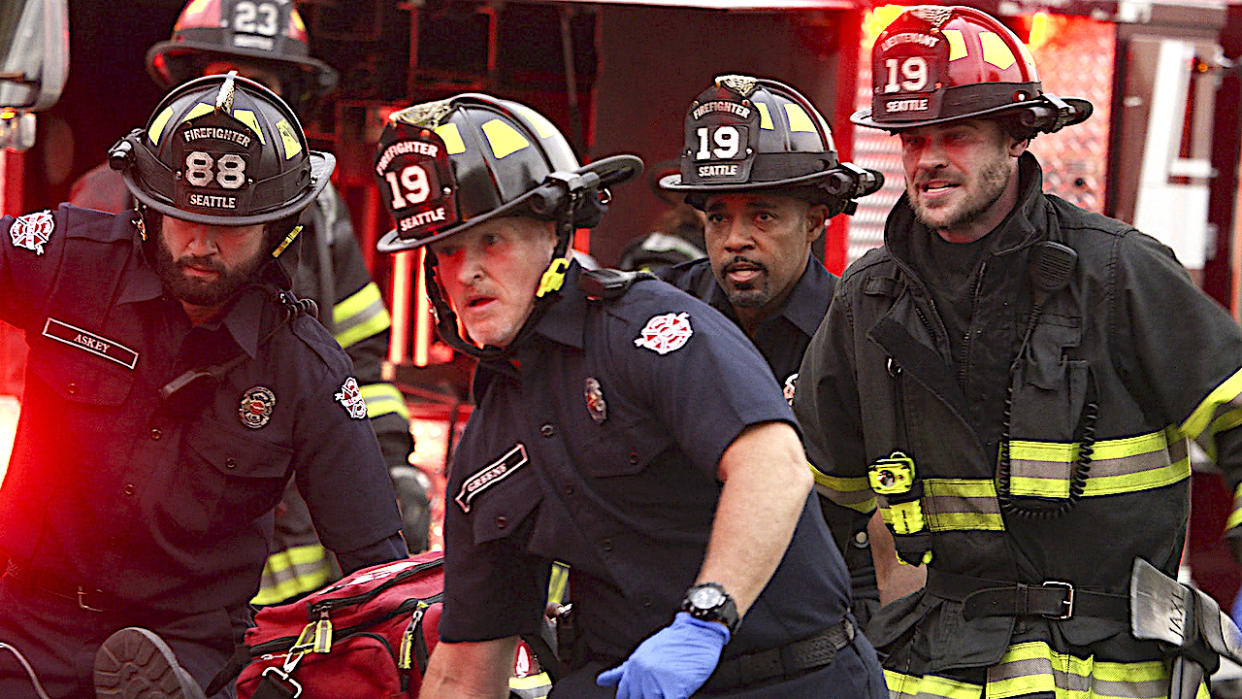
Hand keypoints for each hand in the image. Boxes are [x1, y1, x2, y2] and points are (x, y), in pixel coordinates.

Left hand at [596, 612, 728, 698]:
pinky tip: (675, 697)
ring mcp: (656, 683)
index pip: (623, 696)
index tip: (637, 697)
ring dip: (658, 698)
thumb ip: (622, 670)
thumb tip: (601, 680)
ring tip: (664, 692)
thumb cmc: (674, 641)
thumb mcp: (643, 652)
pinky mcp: (674, 689)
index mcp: (632, 667)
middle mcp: (641, 675)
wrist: (698, 630)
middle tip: (657, 692)